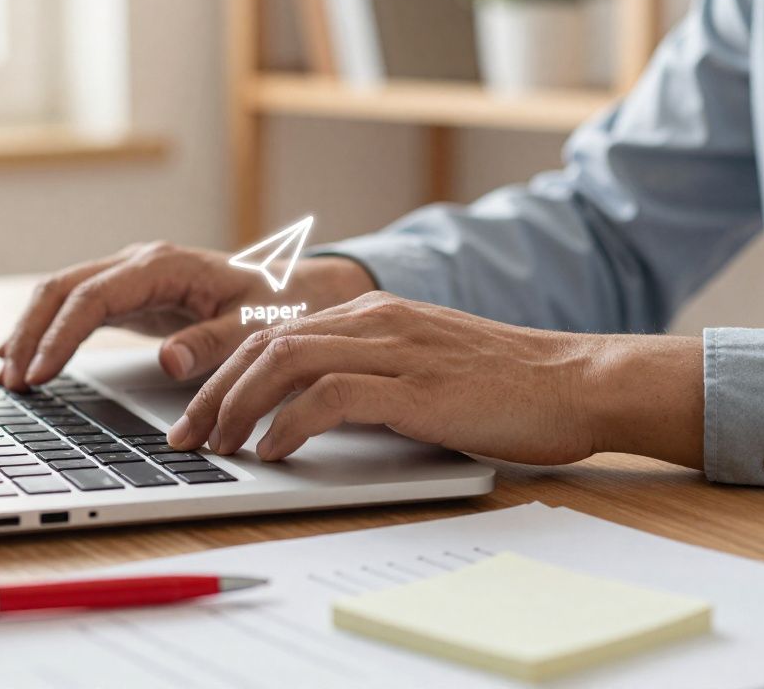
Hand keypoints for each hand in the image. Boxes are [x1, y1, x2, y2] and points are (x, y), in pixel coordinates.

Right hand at [0, 242, 375, 388]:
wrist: (296, 288)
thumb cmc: (278, 304)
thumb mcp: (254, 326)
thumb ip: (213, 343)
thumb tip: (170, 360)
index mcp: (163, 266)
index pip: (92, 297)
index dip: (59, 336)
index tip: (39, 373)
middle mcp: (139, 262)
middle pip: (63, 289)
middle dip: (31, 333)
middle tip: (11, 381)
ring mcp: (131, 275)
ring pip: (61, 293)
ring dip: (31, 330)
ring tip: (9, 374)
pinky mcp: (130, 293)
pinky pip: (76, 304)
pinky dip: (47, 328)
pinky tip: (25, 356)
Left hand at [166, 291, 705, 468]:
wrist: (576, 381)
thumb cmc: (503, 385)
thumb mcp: (421, 365)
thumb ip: (368, 373)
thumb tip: (308, 411)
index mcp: (372, 313)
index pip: (274, 333)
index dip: (225, 372)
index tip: (197, 411)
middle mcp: (375, 320)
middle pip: (266, 345)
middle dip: (215, 392)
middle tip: (187, 436)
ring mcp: (395, 348)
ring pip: (286, 362)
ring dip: (240, 407)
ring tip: (219, 446)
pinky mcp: (415, 386)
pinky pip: (331, 396)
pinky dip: (290, 422)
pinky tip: (273, 450)